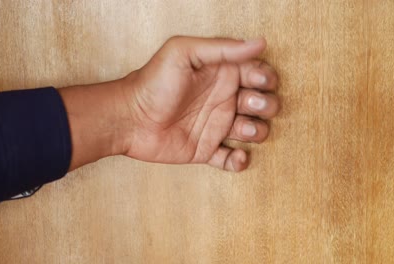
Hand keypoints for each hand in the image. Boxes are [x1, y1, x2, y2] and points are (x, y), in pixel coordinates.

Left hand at [123, 36, 279, 171]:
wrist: (128, 119)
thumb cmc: (153, 82)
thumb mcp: (184, 53)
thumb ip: (222, 48)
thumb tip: (258, 43)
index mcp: (221, 75)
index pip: (258, 74)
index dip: (265, 78)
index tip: (256, 81)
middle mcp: (223, 100)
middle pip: (263, 103)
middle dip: (265, 105)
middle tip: (247, 104)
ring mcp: (216, 126)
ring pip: (254, 131)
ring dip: (257, 132)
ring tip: (241, 129)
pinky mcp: (206, 150)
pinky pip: (231, 159)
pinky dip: (240, 161)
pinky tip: (237, 155)